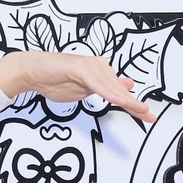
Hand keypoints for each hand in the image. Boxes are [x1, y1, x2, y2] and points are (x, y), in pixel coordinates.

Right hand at [0, 51, 154, 121]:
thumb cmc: (55, 80)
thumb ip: (104, 90)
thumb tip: (126, 87)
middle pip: (120, 90)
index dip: (134, 104)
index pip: (120, 92)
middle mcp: (99, 67)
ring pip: (111, 87)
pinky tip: (119, 100)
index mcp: (101, 73)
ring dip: (126, 100)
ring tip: (140, 110)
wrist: (33, 72)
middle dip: (135, 104)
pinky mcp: (81, 67)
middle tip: (149, 116)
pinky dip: (109, 92)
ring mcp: (90, 66)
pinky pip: (98, 84)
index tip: (148, 116)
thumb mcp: (84, 90)